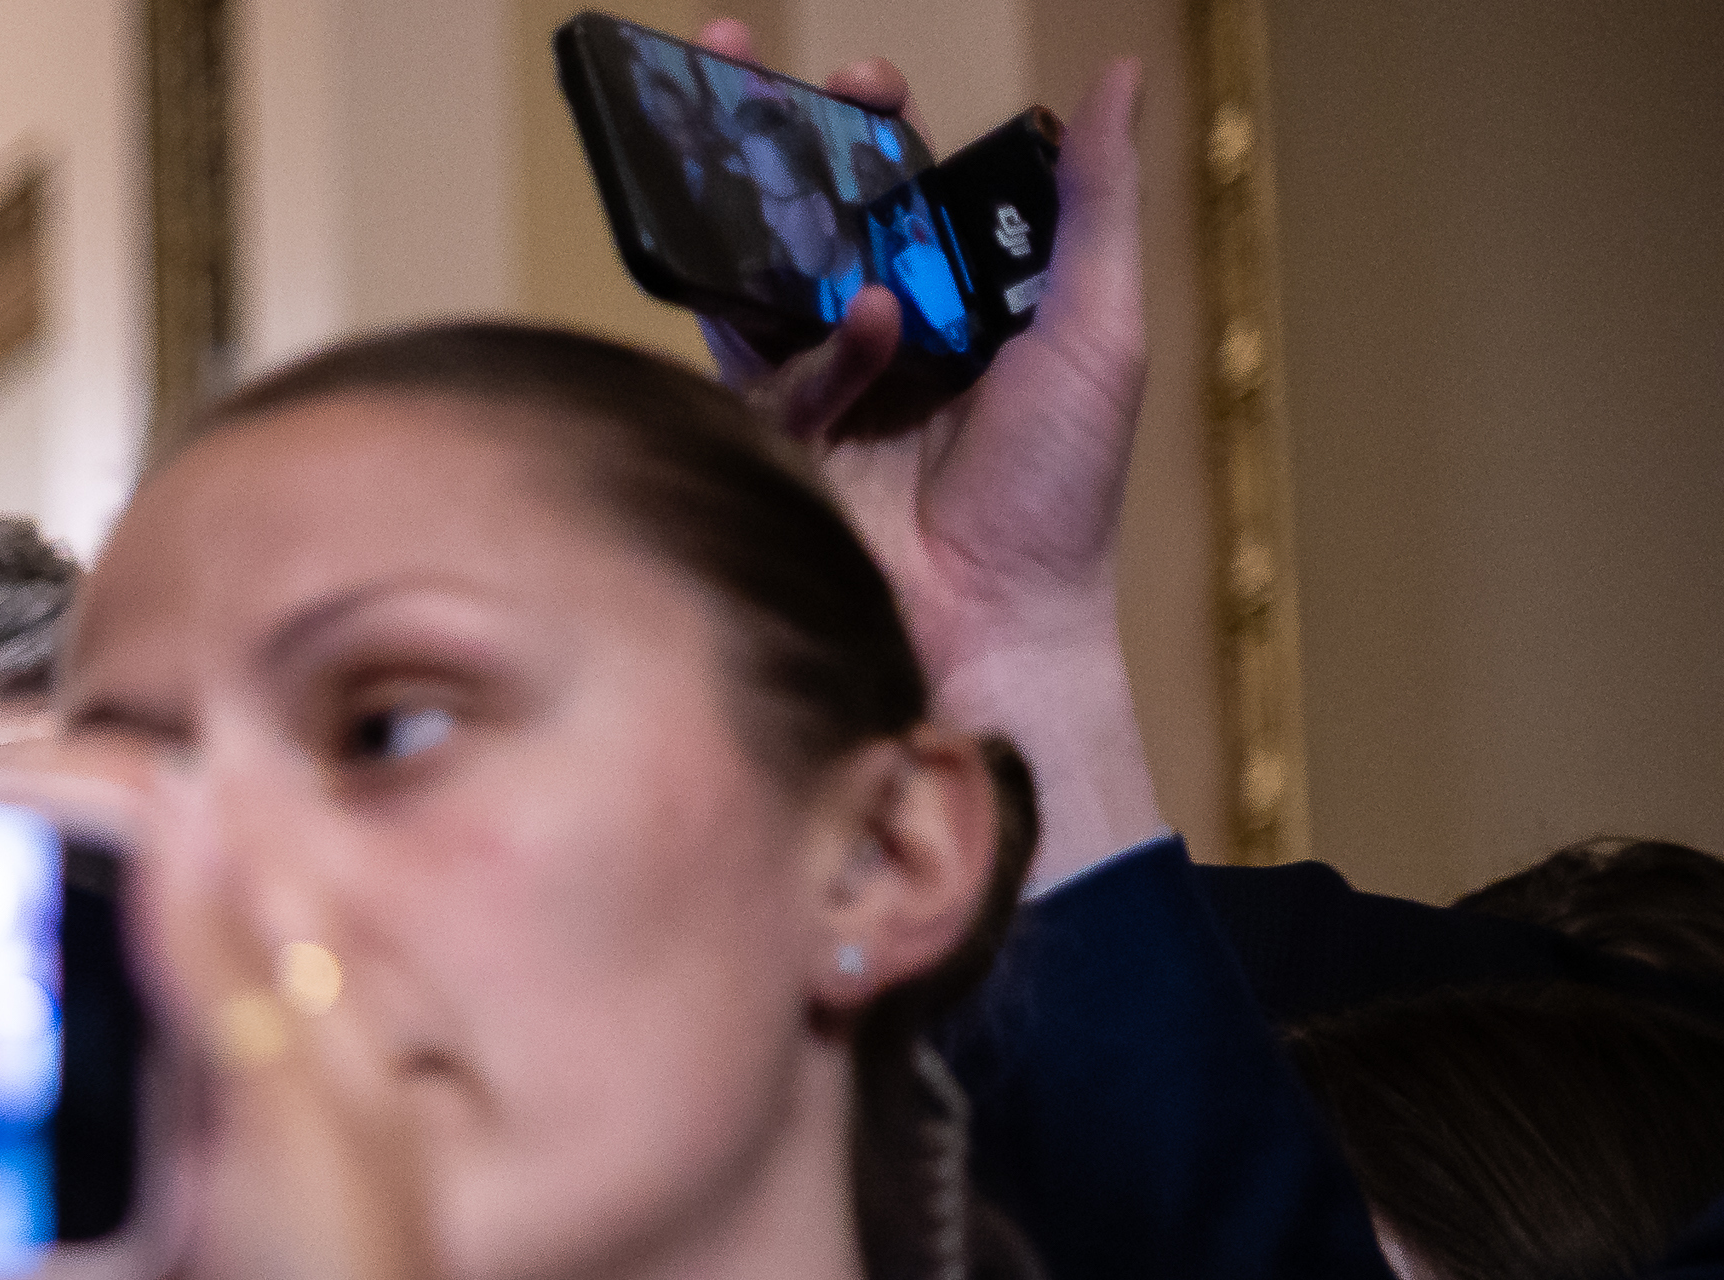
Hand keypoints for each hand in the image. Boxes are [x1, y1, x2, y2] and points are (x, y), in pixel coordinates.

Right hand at [702, 30, 1167, 882]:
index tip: (860, 80)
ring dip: (754, 215)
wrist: (994, 634)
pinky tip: (872, 335)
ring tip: (755, 157)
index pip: (902, 190)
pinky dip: (822, 344)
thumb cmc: (1061, 504)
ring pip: (760, 279)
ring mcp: (816, 395)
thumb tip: (1122, 81)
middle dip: (771, 139)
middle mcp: (881, 342)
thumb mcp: (1099, 332)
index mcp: (959, 306)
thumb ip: (1095, 205)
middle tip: (739, 63)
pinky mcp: (768, 449)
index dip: (874, 127)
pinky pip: (767, 369)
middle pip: (810, 215)